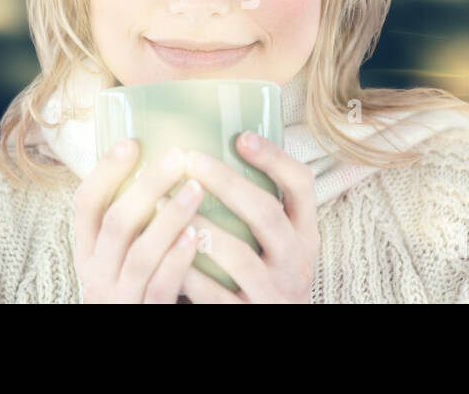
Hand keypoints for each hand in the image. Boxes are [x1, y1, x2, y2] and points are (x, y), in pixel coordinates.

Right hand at [72, 138, 202, 302]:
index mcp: (89, 253)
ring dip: (168, 218)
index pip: (85, 205)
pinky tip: (197, 237)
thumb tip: (163, 165)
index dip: (105, 172)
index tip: (131, 141)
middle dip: (146, 185)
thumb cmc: (143, 288)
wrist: (138, 327)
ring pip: (138, 254)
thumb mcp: (125, 256)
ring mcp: (118, 298)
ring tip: (197, 189)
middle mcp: (96, 275)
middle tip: (177, 155)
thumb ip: (136, 223)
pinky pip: (158, 288)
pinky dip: (176, 261)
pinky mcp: (142, 316)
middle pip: (115, 222)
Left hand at [179, 131, 318, 302]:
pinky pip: (215, 295)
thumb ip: (254, 209)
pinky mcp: (249, 315)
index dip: (275, 159)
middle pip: (267, 214)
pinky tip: (164, 252)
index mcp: (304, 234)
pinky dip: (188, 272)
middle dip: (228, 184)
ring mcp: (274, 293)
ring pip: (239, 257)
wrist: (269, 331)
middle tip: (192, 160)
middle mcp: (296, 262)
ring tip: (165, 204)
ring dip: (201, 227)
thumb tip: (216, 145)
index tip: (242, 136)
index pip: (301, 186)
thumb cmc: (259, 276)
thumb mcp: (273, 244)